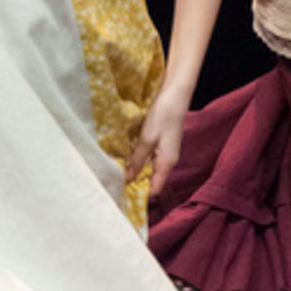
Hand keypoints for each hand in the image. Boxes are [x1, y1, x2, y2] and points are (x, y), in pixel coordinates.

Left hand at [126, 82, 189, 197]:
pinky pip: (150, 158)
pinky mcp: (163, 143)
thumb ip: (138, 159)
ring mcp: (166, 152)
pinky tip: (127, 156)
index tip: (123, 195)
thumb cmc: (163, 115)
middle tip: (115, 183)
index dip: (141, 194)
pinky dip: (139, 159)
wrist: (175, 94)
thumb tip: (129, 178)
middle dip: (136, 182)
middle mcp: (168, 161)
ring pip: (150, 168)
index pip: (155, 189)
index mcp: (167, 163)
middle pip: (152, 180)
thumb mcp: (147, 138)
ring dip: (136, 170)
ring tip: (118, 171)